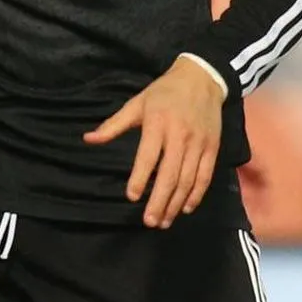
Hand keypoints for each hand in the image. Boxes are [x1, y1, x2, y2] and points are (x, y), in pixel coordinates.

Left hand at [83, 56, 223, 228]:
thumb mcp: (136, 104)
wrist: (201, 79)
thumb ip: (113, 125)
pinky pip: (205, 176)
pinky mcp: (212, 148)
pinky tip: (185, 207)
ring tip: (164, 220)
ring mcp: (199, 143)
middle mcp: (180, 136)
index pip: (148, 156)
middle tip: (150, 221)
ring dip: (176, 203)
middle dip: (160, 200)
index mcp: (158, 124)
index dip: (140, 177)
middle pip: (170, 174)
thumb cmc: (163, 93)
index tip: (131, 197)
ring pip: (188, 179)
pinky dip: (196, 194)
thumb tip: (88, 139)